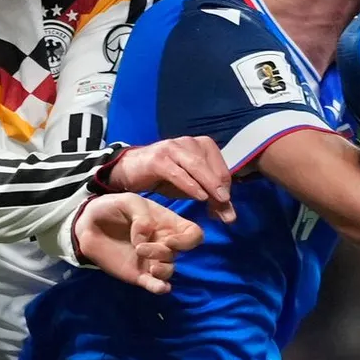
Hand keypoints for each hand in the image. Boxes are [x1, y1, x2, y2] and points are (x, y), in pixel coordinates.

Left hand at [73, 194, 203, 293]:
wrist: (88, 226)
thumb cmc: (111, 208)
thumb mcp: (128, 201)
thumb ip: (142, 215)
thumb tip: (146, 236)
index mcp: (167, 223)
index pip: (193, 234)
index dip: (188, 239)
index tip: (170, 239)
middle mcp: (163, 243)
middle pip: (179, 253)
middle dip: (163, 252)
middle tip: (140, 247)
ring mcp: (152, 260)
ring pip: (169, 270)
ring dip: (162, 269)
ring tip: (145, 263)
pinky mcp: (139, 275)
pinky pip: (156, 285)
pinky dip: (160, 288)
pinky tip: (159, 287)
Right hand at [108, 137, 235, 222]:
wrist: (129, 169)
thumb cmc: (163, 176)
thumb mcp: (190, 188)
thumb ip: (211, 199)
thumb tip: (230, 217)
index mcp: (201, 145)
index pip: (222, 168)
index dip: (227, 188)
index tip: (226, 206)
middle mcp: (189, 142)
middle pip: (211, 166)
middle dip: (221, 188)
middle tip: (226, 206)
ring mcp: (173, 149)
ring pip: (197, 166)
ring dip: (210, 185)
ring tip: (219, 201)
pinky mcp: (158, 159)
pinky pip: (178, 173)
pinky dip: (191, 185)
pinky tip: (199, 196)